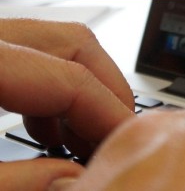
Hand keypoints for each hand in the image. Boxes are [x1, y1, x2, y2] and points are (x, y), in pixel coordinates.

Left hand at [0, 19, 134, 189]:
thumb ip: (18, 182)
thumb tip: (74, 180)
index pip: (72, 78)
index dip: (111, 118)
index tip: (129, 152)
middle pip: (74, 44)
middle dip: (107, 92)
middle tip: (116, 140)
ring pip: (54, 45)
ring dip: (81, 90)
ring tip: (85, 141)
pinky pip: (27, 56)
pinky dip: (49, 90)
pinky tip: (48, 130)